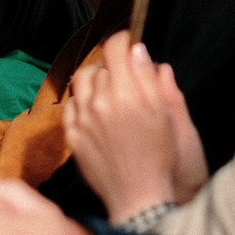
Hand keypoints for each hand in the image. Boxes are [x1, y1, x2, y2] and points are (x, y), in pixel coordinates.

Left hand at [62, 35, 204, 221]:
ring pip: (81, 83)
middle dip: (112, 64)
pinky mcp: (73, 136)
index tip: (127, 41)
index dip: (122, 40)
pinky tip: (95, 109)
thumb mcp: (163, 113)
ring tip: (107, 88)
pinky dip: (82, 101)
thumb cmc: (157, 155)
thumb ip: (148, 78)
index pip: (115, 49)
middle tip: (124, 72)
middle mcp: (98, 102)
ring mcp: (82, 120)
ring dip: (94, 79)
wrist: (138, 194)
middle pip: (99, 65)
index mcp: (124, 93)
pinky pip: (71, 106)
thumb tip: (137, 49)